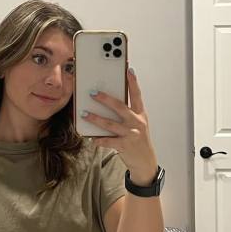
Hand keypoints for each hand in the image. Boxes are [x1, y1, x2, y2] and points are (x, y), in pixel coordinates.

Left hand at [81, 68, 158, 182]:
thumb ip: (127, 112)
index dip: (133, 82)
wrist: (145, 162)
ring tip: (85, 114)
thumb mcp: (137, 123)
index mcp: (140, 114)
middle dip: (105, 99)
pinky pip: (108, 141)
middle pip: (120, 107)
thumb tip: (109, 100)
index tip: (129, 70)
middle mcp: (137, 122)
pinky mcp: (125, 146)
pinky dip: (98, 139)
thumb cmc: (138, 139)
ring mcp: (131, 134)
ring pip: (110, 124)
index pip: (137, 95)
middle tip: (92, 93)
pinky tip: (90, 137)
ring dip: (96, 119)